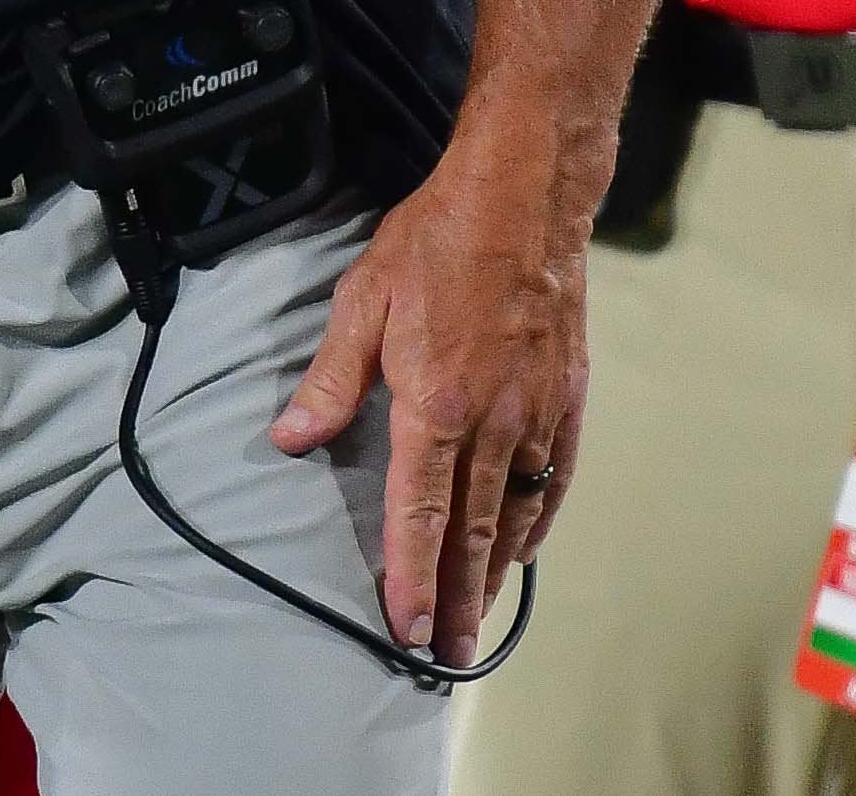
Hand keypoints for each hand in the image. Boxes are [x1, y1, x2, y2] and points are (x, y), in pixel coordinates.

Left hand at [269, 140, 586, 664]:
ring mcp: (535, 413)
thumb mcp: (363, 302)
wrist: (522, 199)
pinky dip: (536, 521)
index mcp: (435, 403)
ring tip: (478, 617)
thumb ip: (330, 380)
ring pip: (513, 514)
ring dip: (493, 571)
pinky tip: (523, 547)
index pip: (418, 512)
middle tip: (449, 656)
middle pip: (471, 532)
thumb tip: (290, 438)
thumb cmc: (437, 243)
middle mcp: (491, 421)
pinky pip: (553, 478)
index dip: (408, 577)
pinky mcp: (566, 398)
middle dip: (456, 600)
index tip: (405, 628)